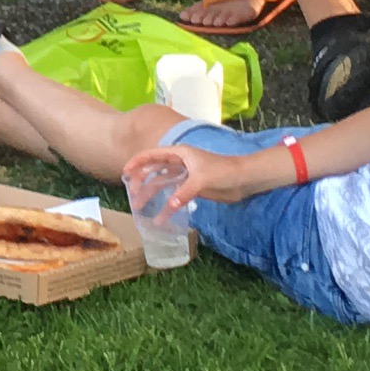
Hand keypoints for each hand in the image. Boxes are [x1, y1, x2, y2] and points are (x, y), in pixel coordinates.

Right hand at [122, 142, 236, 211]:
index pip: (152, 154)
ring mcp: (185, 176)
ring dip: (152, 195)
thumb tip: (168, 206)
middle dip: (141, 182)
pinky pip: (174, 195)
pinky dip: (167, 205)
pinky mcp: (192, 188)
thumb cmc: (223, 171)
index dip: (137, 162)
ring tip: (140, 207)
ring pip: (162, 184)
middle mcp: (179, 163)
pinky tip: (162, 216)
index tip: (125, 173)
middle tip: (132, 195)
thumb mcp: (201, 180)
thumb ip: (183, 192)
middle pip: (154, 170)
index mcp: (179, 153)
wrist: (244, 179)